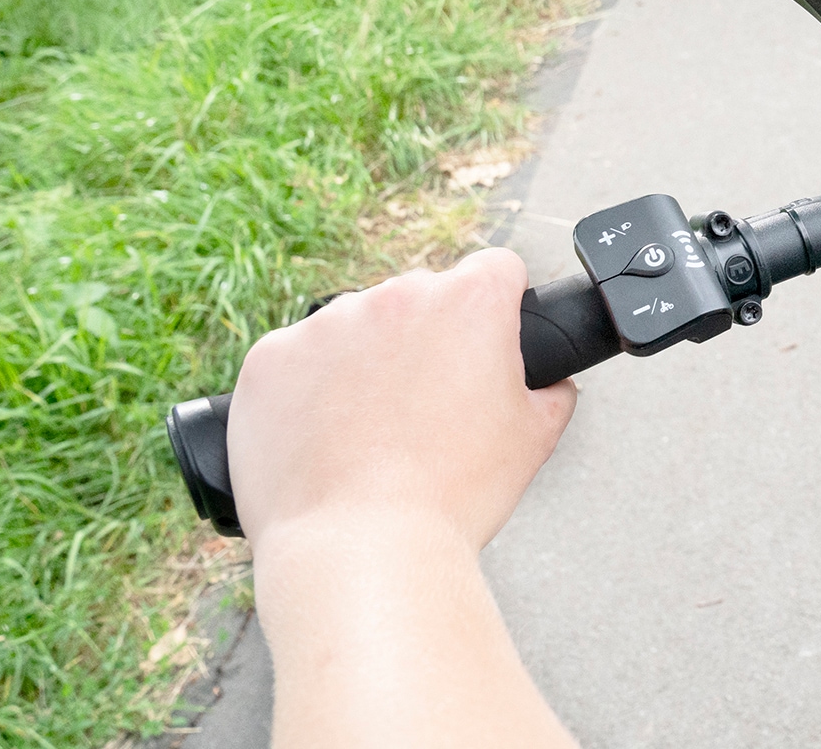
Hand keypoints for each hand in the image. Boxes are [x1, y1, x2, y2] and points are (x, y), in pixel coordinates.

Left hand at [228, 249, 579, 748]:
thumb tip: (547, 381)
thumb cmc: (450, 499)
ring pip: (353, 329)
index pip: (495, 270)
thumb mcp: (536, 439)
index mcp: (468, 301)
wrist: (360, 552)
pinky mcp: (269, 360)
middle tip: (426, 409)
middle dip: (426, 341)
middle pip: (419, 299)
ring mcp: (324, 325)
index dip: (499, 307)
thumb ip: (551, 389)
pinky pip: (295, 362)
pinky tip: (322, 440)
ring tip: (369, 436)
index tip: (486, 343)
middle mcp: (395, 296)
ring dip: (364, 364)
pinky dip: (306, 392)